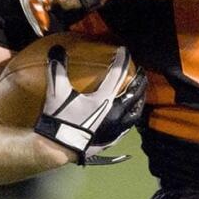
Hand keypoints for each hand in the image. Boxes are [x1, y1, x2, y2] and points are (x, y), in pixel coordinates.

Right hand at [32, 43, 145, 165]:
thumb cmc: (59, 120)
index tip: (125, 51)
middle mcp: (115, 113)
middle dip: (139, 81)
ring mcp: (115, 128)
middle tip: (141, 73)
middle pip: (134, 93)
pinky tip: (129, 117)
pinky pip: (127, 127)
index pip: (117, 75)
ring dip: (139, 100)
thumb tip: (57, 50)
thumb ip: (58, 70)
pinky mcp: (112, 139)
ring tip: (140, 94)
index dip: (122, 60)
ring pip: (135, 112)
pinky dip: (130, 118)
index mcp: (104, 99)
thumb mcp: (57, 92)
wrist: (59, 148)